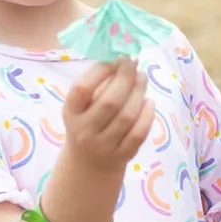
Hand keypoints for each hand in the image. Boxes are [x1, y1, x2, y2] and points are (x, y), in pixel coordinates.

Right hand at [63, 58, 155, 172]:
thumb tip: (122, 59)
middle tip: (134, 63)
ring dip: (139, 93)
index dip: (100, 70)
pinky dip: (147, 115)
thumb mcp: (82, 107)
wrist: (88, 163)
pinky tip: (149, 102)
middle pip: (110, 102)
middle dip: (126, 78)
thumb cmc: (87, 123)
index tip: (115, 58)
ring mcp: (104, 146)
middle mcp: (84, 131)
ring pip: (127, 117)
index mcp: (71, 113)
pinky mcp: (122, 156)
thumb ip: (98, 85)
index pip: (82, 89)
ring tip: (142, 78)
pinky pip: (139, 133)